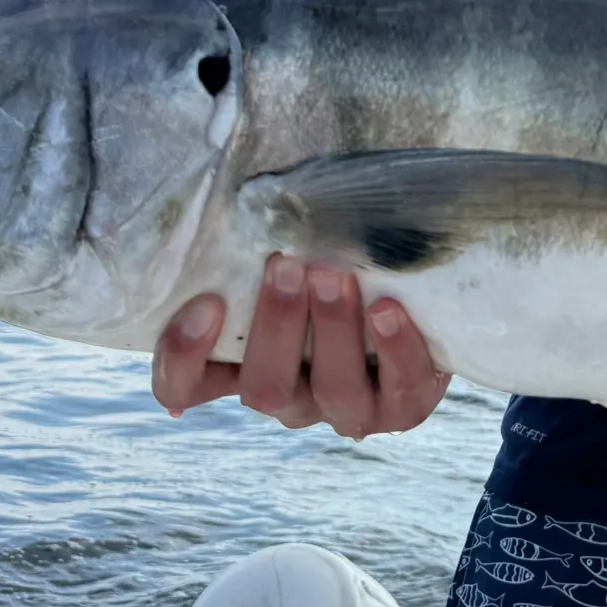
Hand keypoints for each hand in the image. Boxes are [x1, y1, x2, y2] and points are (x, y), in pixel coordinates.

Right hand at [151, 254, 451, 437]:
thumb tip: (252, 195)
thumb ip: (268, 251)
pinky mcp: (403, 407)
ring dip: (332, 328)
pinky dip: (394, 347)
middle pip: (265, 387)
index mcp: (247, 367)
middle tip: (284, 264)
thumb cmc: (342, 272)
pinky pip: (400, 387)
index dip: (184, 357)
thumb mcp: (298, 264)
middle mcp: (291, 398)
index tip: (206, 303)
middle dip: (275, 324)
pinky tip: (388, 309)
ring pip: (332, 389)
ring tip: (336, 276)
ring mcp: (346, 410)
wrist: (422, 307)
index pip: (187, 385)